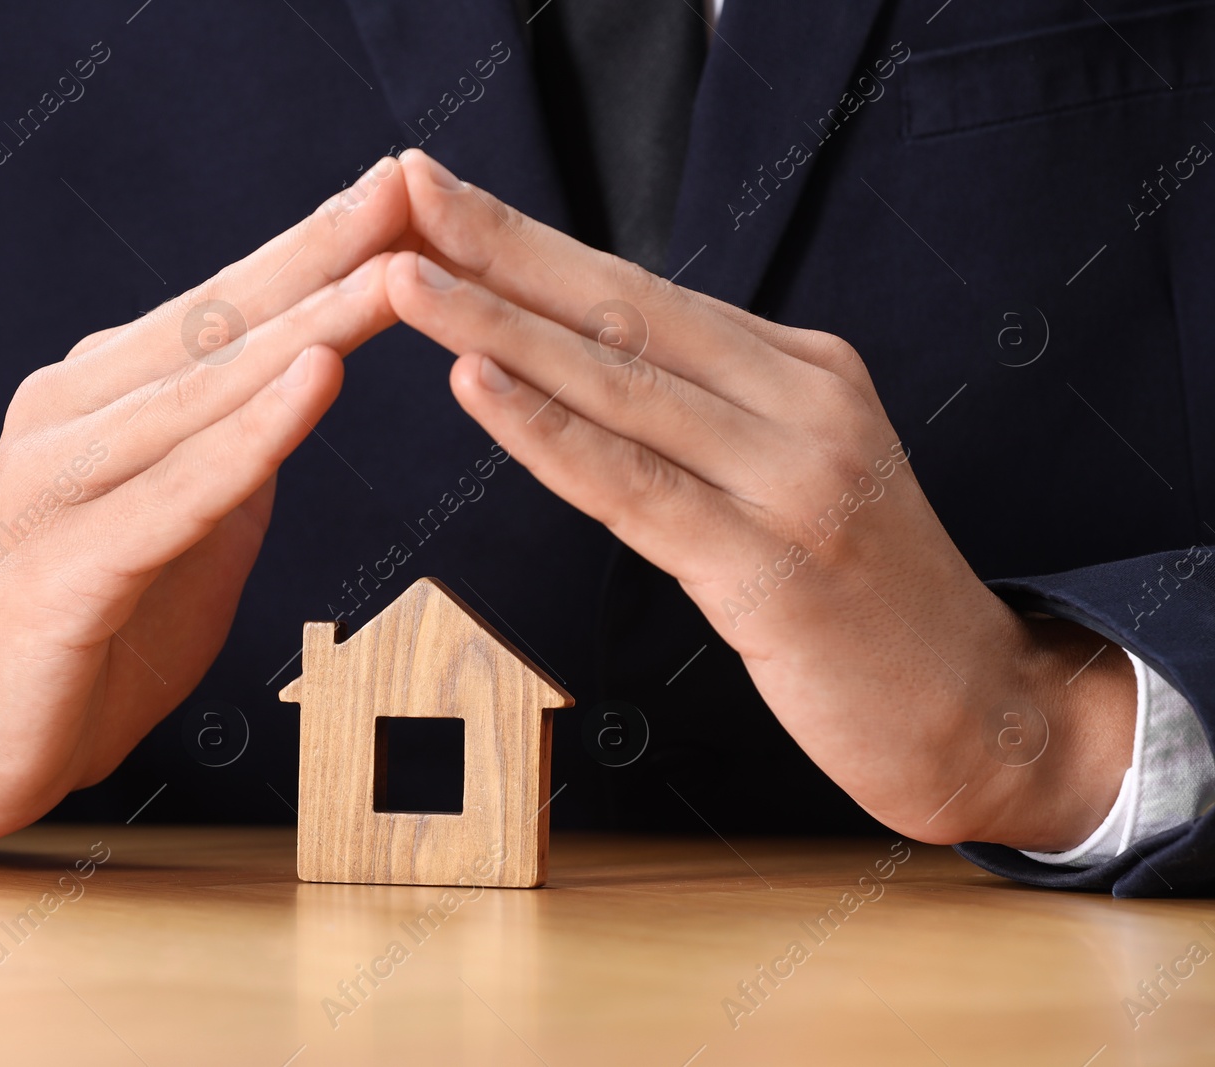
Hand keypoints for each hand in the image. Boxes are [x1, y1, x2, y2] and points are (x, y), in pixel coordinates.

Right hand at [0, 158, 409, 842]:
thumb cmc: (85, 630)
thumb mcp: (182, 524)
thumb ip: (232, 453)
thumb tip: (309, 381)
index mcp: (100, 398)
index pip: (222, 309)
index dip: (313, 250)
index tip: (398, 192)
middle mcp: (71, 418)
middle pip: (214, 325)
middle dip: (320, 256)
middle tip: (407, 187)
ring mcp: (57, 486)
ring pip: (200, 394)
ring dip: (305, 328)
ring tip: (387, 274)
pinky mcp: (63, 571)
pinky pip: (174, 494)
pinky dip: (250, 436)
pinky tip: (316, 380)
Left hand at [386, 150, 1134, 850]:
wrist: (973, 708)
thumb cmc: (860, 598)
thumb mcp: (794, 471)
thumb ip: (709, 415)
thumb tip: (587, 366)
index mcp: (802, 368)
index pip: (643, 289)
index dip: (533, 244)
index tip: (445, 200)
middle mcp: (803, 402)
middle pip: (623, 309)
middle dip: (502, 249)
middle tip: (408, 193)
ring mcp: (794, 478)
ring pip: (619, 385)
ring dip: (500, 327)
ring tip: (408, 280)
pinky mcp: (771, 566)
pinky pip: (634, 487)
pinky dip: (548, 432)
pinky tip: (477, 383)